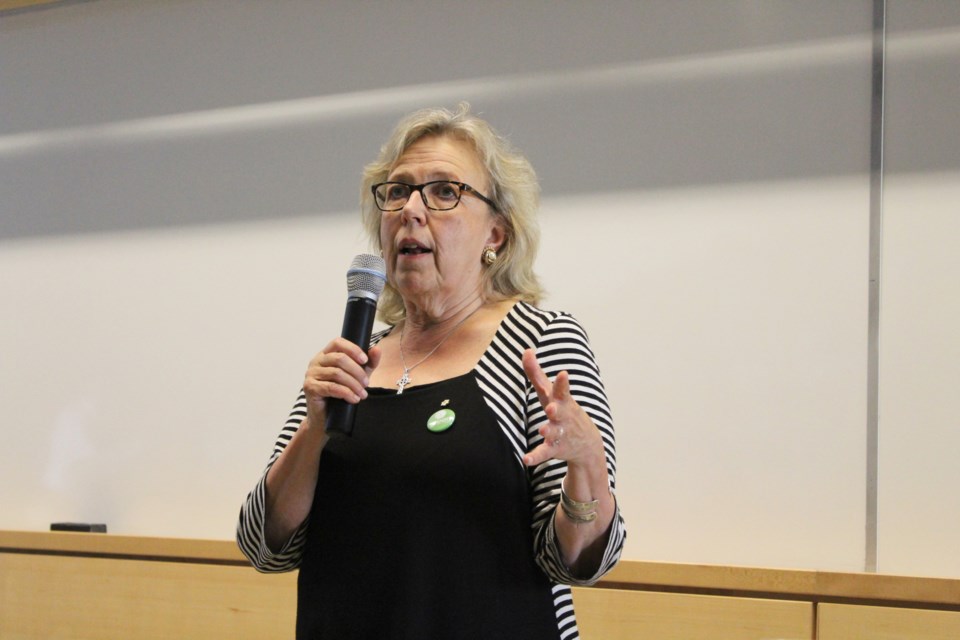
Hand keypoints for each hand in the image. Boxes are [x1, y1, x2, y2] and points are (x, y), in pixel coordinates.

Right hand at [303, 338, 380, 429]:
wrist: (325, 417)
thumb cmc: (340, 394)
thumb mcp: (358, 376)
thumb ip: (368, 363)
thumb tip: (376, 349)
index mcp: (326, 355)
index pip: (337, 342)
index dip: (353, 349)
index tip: (365, 360)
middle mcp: (316, 361)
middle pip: (339, 358)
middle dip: (357, 371)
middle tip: (366, 384)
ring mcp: (311, 374)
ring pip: (337, 373)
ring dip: (354, 384)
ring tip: (362, 394)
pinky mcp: (310, 387)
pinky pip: (331, 387)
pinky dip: (346, 393)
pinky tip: (354, 399)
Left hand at [521, 348, 603, 468]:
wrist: (588, 443)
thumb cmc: (564, 410)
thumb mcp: (551, 392)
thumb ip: (536, 373)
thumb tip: (526, 350)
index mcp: (562, 400)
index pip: (561, 390)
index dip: (562, 383)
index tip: (563, 374)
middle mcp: (562, 416)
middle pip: (560, 411)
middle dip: (557, 409)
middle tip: (552, 408)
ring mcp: (560, 432)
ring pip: (553, 431)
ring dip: (548, 430)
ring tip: (542, 429)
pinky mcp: (555, 448)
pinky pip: (544, 452)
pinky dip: (536, 456)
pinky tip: (526, 459)